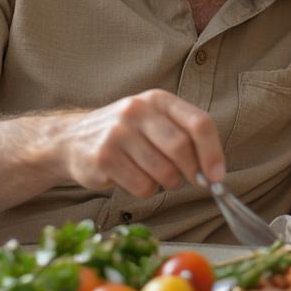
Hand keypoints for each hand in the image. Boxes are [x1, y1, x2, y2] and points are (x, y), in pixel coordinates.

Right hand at [50, 90, 224, 198]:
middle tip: (192, 181)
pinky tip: (134, 178)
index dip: (213, 152)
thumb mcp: (155, 121)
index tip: (218, 176)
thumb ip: (185, 137)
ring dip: (167, 183)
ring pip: (164, 172)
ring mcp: (118, 133)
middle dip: (192, 172)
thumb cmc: (126, 134)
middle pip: (182, 148)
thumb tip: (214, 172)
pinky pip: (142, 186)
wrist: (72, 139)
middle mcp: (138, 111)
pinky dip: (146, 191)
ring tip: (155, 176)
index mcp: (158, 100)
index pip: (199, 123)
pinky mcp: (104, 157)